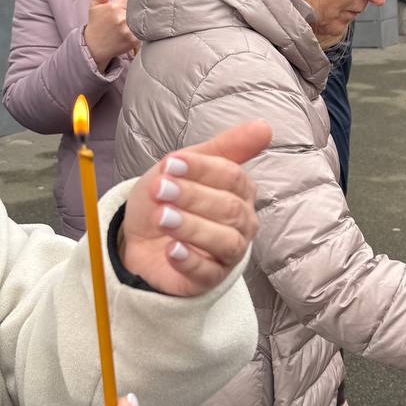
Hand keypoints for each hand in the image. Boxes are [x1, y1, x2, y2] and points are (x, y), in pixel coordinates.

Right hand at [84, 0, 137, 71]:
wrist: (93, 47)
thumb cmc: (96, 25)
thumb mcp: (95, 5)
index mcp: (114, 6)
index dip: (135, 1)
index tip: (137, 3)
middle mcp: (121, 17)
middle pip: (140, 10)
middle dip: (140, 11)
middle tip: (142, 13)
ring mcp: (127, 30)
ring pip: (143, 21)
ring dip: (143, 22)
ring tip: (140, 23)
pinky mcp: (133, 40)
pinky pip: (144, 33)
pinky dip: (143, 32)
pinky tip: (138, 33)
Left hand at [121, 119, 272, 296]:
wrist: (140, 239)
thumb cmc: (169, 200)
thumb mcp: (188, 167)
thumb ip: (226, 147)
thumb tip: (265, 126)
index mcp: (240, 193)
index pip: (232, 177)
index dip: (202, 169)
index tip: (170, 163)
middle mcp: (241, 224)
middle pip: (228, 208)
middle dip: (192, 196)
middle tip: (160, 189)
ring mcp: (228, 254)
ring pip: (224, 241)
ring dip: (191, 226)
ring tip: (163, 217)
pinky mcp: (209, 279)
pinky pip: (207, 272)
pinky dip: (189, 259)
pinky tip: (170, 249)